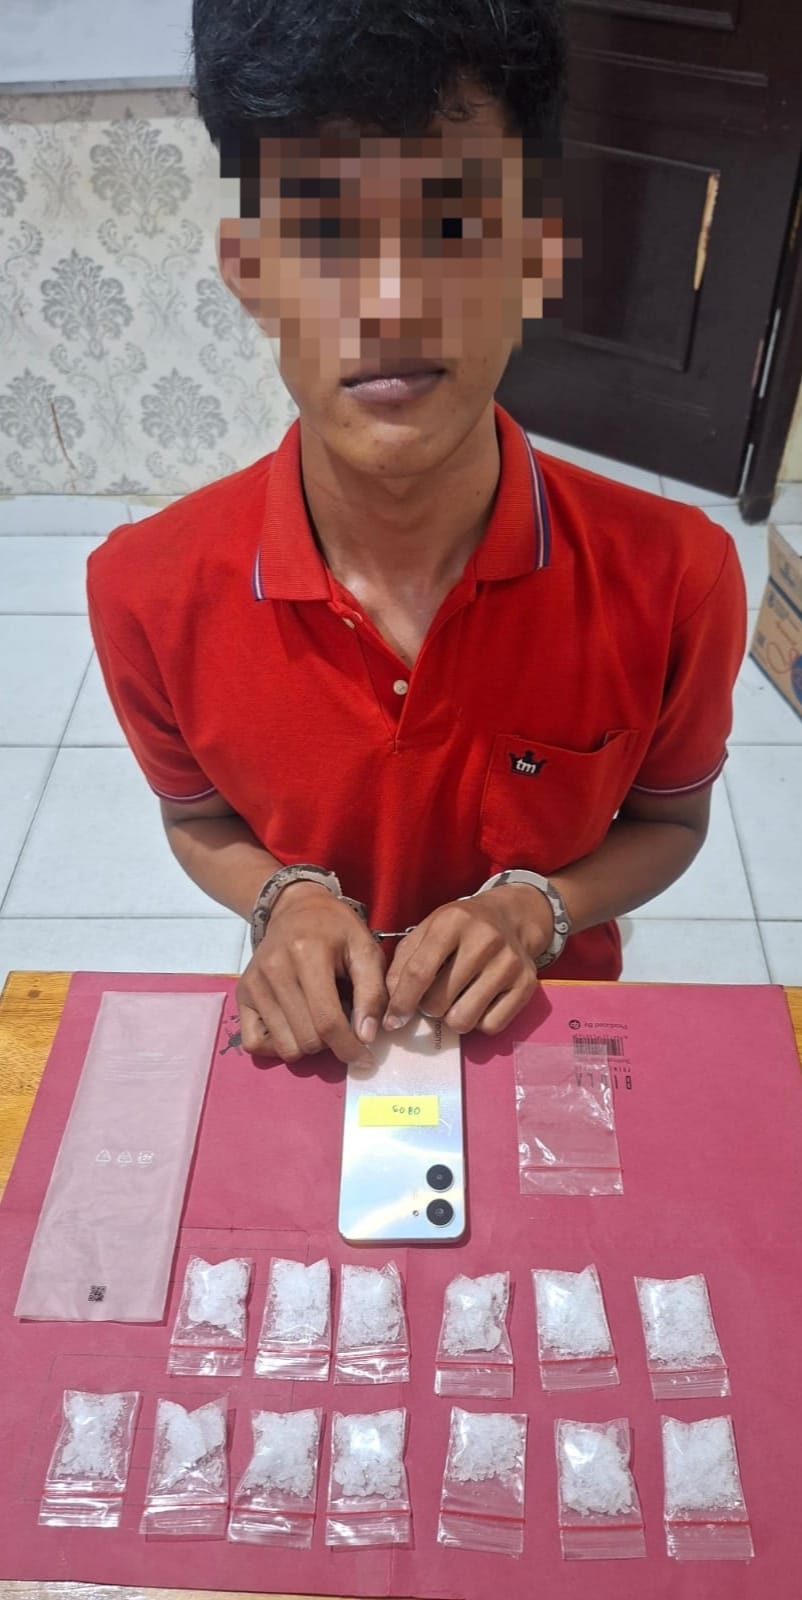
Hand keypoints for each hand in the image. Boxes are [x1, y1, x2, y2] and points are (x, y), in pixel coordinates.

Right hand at [236, 883, 387, 1066]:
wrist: (296, 909)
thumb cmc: (336, 930)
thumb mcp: (365, 949)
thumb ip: (372, 992)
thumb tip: (365, 1037)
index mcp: (307, 954)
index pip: (327, 1020)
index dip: (349, 1047)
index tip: (365, 1058)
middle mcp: (274, 969)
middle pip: (307, 1039)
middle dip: (332, 1044)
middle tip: (342, 1025)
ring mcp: (254, 983)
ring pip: (285, 1047)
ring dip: (308, 1045)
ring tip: (319, 1020)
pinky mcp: (242, 994)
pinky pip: (254, 1044)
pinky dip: (278, 1046)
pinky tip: (294, 1028)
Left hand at [382, 885, 552, 1036]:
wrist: (512, 917)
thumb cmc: (461, 928)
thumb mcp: (427, 931)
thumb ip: (403, 963)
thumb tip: (392, 1006)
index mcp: (453, 921)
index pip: (418, 972)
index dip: (401, 1002)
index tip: (392, 1021)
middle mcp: (485, 940)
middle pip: (438, 1002)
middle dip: (428, 1007)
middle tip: (434, 996)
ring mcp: (509, 963)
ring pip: (463, 1020)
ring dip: (452, 1017)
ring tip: (455, 1000)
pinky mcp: (526, 984)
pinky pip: (490, 1026)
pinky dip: (479, 1022)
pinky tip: (479, 1002)